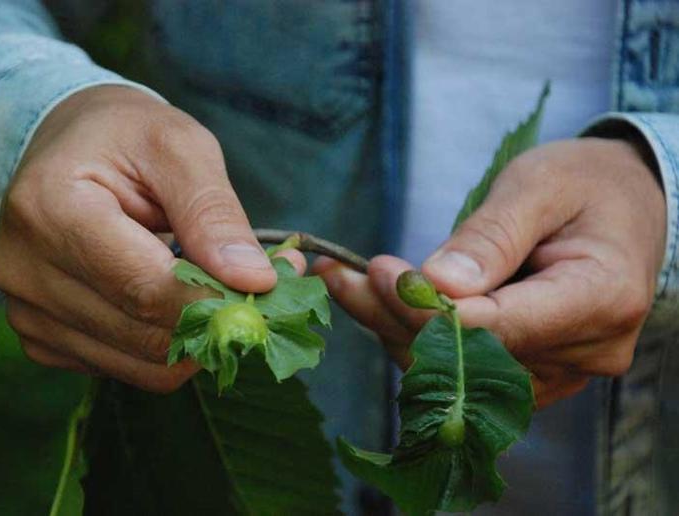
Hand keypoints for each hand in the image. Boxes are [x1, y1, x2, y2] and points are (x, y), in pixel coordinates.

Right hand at [0, 86, 303, 391]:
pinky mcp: (43, 339)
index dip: (213, 298)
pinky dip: (165, 346)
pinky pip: (124, 368)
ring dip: (194, 339)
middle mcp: (22, 272)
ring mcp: (27, 313)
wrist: (68, 147)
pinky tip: (172, 302)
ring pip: (139, 364)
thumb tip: (254, 280)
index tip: (269, 287)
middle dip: (214, 319)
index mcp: (50, 210)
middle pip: (143, 332)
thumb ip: (214, 213)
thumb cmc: (125, 136)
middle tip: (260, 287)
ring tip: (219, 289)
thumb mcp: (178, 147)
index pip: (143, 286)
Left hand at [316, 138, 665, 407]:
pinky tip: (382, 304)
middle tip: (341, 276)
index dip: (431, 310)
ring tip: (350, 283)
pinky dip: (418, 340)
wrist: (622, 207)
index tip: (380, 274)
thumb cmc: (583, 185)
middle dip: (397, 318)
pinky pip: (466, 373)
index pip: (504, 326)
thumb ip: (491, 236)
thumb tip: (437, 284)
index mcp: (603, 297)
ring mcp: (563, 371)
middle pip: (474, 358)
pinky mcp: (535, 374)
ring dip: (396, 331)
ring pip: (460, 375)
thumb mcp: (537, 186)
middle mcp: (588, 350)